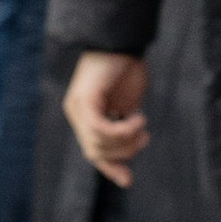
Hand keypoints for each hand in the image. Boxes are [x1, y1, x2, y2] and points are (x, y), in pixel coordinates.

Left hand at [64, 50, 148, 184]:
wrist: (122, 41)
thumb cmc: (127, 69)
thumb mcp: (127, 104)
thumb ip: (124, 125)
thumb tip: (131, 148)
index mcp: (84, 117)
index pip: (93, 152)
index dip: (110, 168)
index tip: (128, 180)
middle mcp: (76, 114)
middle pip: (96, 152)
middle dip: (124, 153)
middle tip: (144, 138)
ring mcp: (77, 108)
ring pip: (99, 144)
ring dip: (127, 141)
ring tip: (142, 126)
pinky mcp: (84, 100)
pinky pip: (101, 129)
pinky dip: (122, 130)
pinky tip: (138, 119)